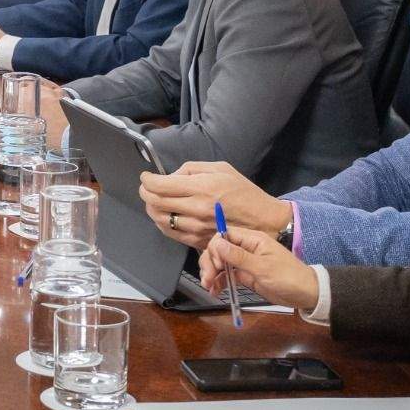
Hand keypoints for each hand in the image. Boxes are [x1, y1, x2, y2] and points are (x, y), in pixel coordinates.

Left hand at [137, 160, 288, 247]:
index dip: (147, 180)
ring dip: (151, 209)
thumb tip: (171, 176)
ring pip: (160, 220)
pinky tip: (165, 215)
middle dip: (145, 193)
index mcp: (201, 188)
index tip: (146, 177)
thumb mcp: (220, 169)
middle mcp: (196, 210)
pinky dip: (162, 223)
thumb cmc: (243, 192)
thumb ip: (192, 170)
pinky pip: (171, 234)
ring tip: (153, 200)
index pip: (160, 186)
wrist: (263, 221)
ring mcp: (196, 228)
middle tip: (146, 187)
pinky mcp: (198, 241)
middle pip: (155, 203)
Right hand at [200, 226, 320, 315]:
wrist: (305, 294)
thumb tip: (217, 243)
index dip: (215, 248)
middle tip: (207, 280)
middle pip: (219, 249)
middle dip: (210, 263)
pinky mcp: (245, 276)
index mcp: (252, 239)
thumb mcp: (263, 267)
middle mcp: (246, 248)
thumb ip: (239, 256)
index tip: (216, 265)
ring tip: (209, 287)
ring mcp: (245, 262)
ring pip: (220, 263)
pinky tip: (214, 291)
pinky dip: (219, 282)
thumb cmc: (288, 277)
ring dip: (211, 273)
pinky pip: (226, 276)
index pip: (224, 235)